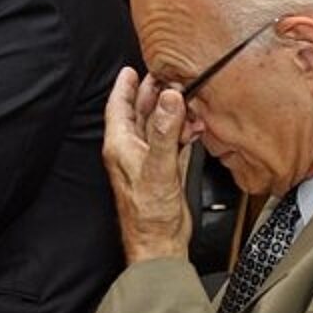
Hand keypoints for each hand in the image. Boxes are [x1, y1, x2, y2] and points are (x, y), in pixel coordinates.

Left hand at [102, 67, 192, 262]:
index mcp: (121, 147)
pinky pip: (172, 142)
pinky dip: (182, 131)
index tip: (132, 70)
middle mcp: (132, 151)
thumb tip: (169, 99)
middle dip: (152, 93)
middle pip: (140, 113)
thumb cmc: (149, 214)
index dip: (125, 87)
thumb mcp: (158, 167)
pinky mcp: (164, 171)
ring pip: (157, 126)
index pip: (119, 108)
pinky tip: (193, 126)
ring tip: (183, 96)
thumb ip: (164, 131)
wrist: (160, 242)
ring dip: (170, 111)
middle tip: (165, 75)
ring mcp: (148, 160)